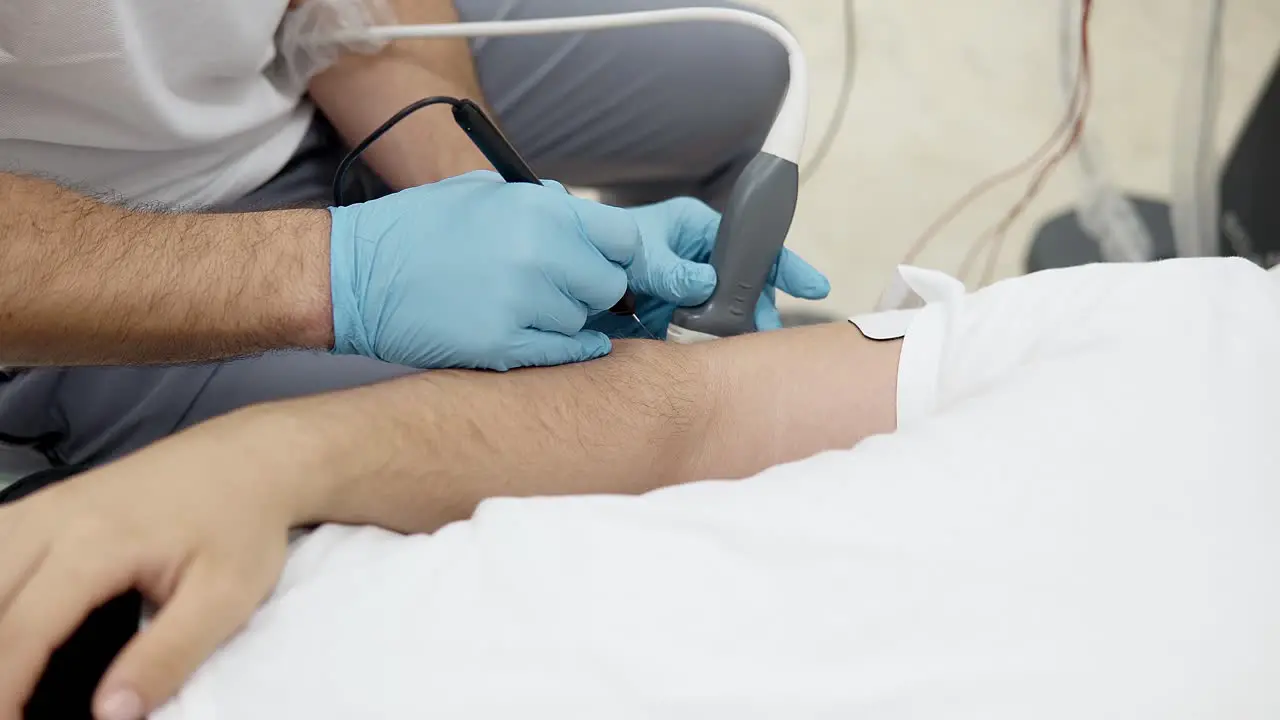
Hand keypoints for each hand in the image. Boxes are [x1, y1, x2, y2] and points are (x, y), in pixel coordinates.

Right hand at [0, 413, 306, 719]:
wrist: (253, 459)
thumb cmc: (242, 527)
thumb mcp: (225, 598)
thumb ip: (166, 657)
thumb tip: (110, 714)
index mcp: (95, 545)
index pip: (20, 633)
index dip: (4, 694)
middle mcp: (54, 518)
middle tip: (12, 710)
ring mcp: (46, 502)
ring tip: (9, 673)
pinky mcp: (48, 501)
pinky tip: (6, 618)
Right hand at [328, 171, 639, 370]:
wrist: (355, 274)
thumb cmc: (418, 229)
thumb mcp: (485, 193)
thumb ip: (544, 207)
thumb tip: (588, 226)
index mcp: (540, 208)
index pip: (624, 239)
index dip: (618, 254)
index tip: (608, 262)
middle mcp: (539, 255)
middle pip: (610, 286)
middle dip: (592, 289)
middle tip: (564, 288)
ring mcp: (522, 304)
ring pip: (583, 322)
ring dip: (564, 318)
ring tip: (520, 304)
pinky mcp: (502, 346)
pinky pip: (562, 353)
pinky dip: (560, 348)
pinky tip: (543, 335)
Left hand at [587, 198, 830, 338]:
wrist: (561, 268)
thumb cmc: (600, 243)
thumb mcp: (638, 249)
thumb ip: (669, 268)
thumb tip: (704, 285)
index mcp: (696, 230)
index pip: (753, 246)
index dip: (785, 266)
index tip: (814, 287)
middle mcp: (696, 260)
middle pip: (745, 287)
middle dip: (759, 310)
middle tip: (767, 335)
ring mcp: (685, 292)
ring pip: (724, 315)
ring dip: (732, 334)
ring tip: (741, 351)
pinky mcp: (670, 319)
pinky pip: (698, 334)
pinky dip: (707, 348)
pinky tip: (714, 359)